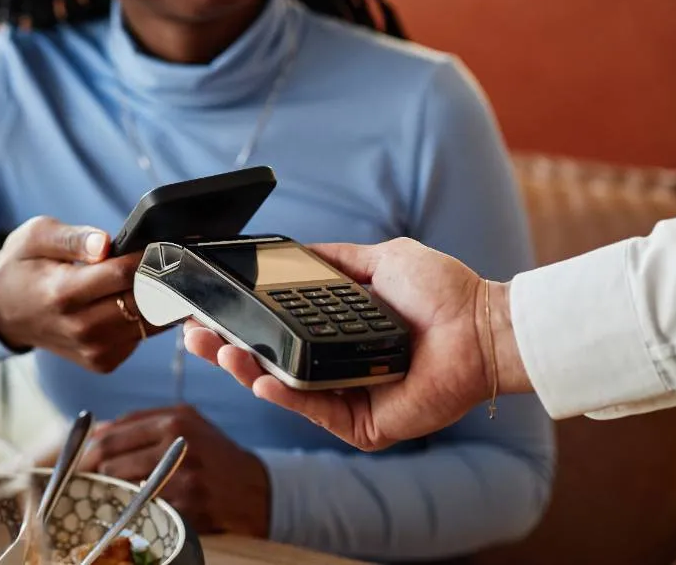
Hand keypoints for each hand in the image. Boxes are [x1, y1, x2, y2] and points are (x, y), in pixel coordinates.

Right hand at [0, 216, 156, 372]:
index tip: (161, 243)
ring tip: (159, 277)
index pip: (123, 275)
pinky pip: (141, 336)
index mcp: (63, 292)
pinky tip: (137, 300)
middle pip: (144, 303)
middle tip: (171, 260)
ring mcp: (92, 349)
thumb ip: (74, 238)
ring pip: (150, 324)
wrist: (2, 310)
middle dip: (163, 279)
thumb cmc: (23, 266)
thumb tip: (105, 243)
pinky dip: (148, 318)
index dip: (148, 257)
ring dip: (163, 300)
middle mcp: (80, 327)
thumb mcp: (37, 236)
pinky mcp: (102, 361)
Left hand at [78, 405, 270, 537]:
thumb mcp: (185, 423)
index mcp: (175, 420)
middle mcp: (178, 443)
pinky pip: (142, 506)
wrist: (254, 489)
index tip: (77, 459)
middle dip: (92, 470)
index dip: (88, 448)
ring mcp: (182, 476)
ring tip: (106, 492)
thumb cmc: (212, 453)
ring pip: (121, 483)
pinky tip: (131, 506)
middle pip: (111, 458)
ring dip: (108, 490)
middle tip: (82, 480)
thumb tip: (97, 430)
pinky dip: (131, 507)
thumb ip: (142, 421)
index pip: (113, 433)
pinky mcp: (186, 505)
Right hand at [185, 238, 526, 450]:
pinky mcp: (363, 425)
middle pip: (269, 365)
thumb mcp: (378, 261)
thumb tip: (294, 249)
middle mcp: (335, 369)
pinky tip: (261, 378)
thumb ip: (334, 260)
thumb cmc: (441, 293)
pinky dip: (285, 395)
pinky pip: (315, 411)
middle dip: (227, 350)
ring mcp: (347, 398)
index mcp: (336, 335)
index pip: (277, 334)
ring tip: (219, 351)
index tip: (209, 311)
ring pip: (284, 390)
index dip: (241, 325)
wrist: (480, 324)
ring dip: (245, 371)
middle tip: (195, 334)